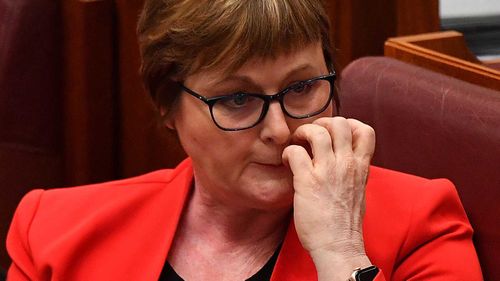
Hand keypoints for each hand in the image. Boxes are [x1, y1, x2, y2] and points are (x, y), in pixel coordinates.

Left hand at [282, 117, 374, 278]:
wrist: (338, 247)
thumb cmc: (345, 224)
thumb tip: (346, 162)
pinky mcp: (308, 181)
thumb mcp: (359, 192)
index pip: (365, 130)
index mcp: (360, 167)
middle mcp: (346, 165)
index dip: (349, 124)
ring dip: (303, 132)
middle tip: (312, 135)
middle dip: (323, 122)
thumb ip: (354, 173)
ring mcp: (327, 171)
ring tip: (298, 143)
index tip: (335, 133)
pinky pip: (295, 152)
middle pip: (340, 123)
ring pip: (318, 131)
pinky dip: (288, 152)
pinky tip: (288, 162)